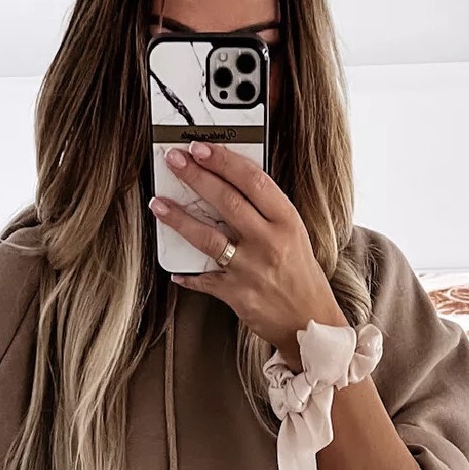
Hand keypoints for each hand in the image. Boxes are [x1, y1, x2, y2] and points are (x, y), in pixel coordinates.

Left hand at [149, 141, 346, 368]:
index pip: (252, 181)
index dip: (223, 161)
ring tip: (159, 204)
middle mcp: (269, 242)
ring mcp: (251, 269)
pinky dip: (188, 274)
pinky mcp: (237, 294)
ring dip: (179, 219)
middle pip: (226, 201)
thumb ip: (267, 211)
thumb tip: (231, 184)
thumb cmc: (300, 275)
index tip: (201, 148)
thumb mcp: (294, 234)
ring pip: (208, 237)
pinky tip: (176, 269)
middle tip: (174, 161)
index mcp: (286, 221)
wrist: (309, 322)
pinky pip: (204, 280)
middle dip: (196, 177)